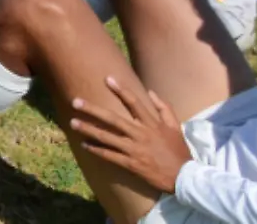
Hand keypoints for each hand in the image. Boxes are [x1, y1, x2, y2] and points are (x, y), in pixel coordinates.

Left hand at [70, 77, 192, 194]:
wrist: (183, 177)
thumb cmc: (178, 151)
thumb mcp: (176, 127)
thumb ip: (164, 108)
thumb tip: (151, 91)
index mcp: (151, 124)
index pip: (134, 102)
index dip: (121, 90)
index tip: (107, 78)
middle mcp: (140, 134)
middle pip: (113, 119)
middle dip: (93, 110)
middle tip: (75, 101)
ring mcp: (134, 149)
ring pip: (107, 137)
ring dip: (88, 129)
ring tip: (72, 123)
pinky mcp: (131, 164)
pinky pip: (109, 155)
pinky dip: (96, 150)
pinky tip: (85, 145)